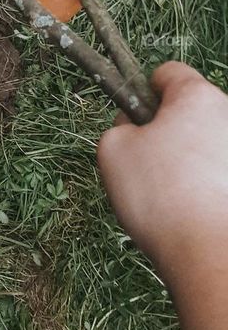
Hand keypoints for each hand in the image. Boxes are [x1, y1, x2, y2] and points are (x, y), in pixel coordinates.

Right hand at [97, 61, 227, 280]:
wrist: (209, 255)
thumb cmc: (160, 196)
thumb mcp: (112, 148)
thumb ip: (119, 124)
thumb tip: (133, 129)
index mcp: (197, 97)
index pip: (168, 73)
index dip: (145, 93)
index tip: (136, 120)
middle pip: (191, 110)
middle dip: (169, 129)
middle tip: (149, 161)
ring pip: (207, 142)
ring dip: (190, 158)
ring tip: (174, 193)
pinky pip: (219, 171)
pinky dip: (209, 183)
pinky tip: (195, 209)